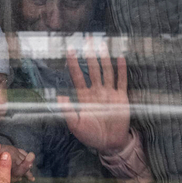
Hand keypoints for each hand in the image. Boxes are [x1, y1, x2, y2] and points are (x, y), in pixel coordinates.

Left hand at [57, 39, 130, 153]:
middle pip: (92, 68)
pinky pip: (121, 81)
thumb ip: (68, 110)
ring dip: (104, 58)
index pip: (78, 76)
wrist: (109, 144)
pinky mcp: (121, 97)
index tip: (70, 50)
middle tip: (87, 38)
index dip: (74, 63)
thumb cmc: (90, 135)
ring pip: (106, 71)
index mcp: (84, 96)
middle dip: (89, 54)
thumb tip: (60, 96)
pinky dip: (121, 69)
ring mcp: (109, 93)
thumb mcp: (75, 125)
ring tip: (102, 44)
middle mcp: (96, 91)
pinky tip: (120, 57)